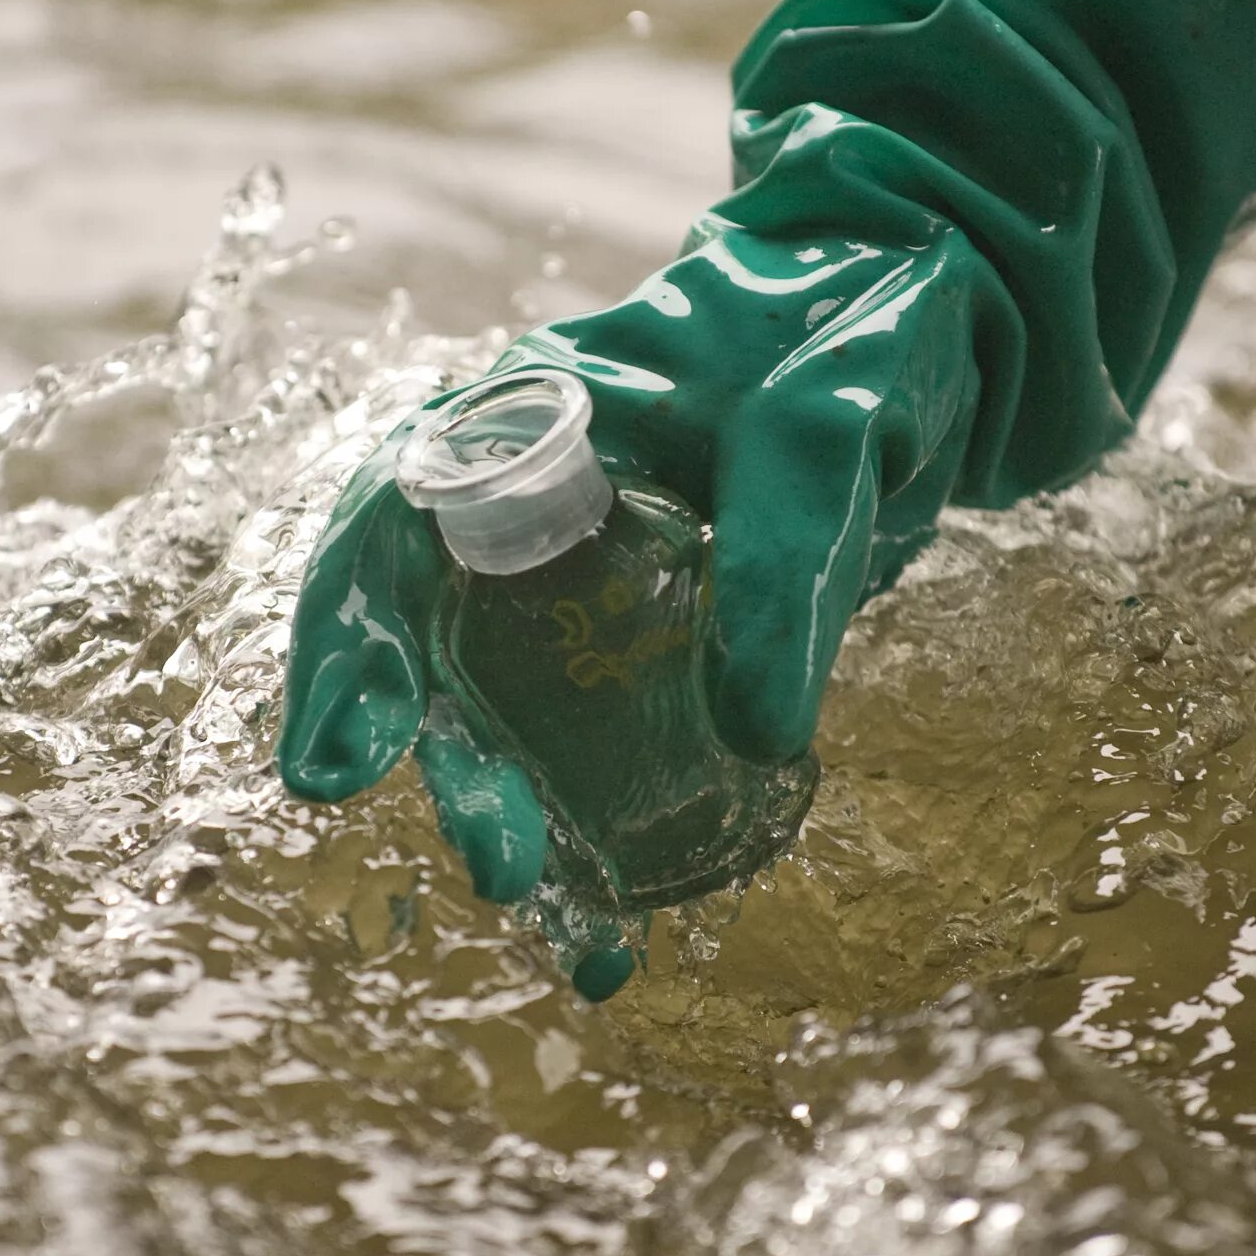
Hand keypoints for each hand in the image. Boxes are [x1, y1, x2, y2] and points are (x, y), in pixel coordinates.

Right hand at [277, 221, 992, 992]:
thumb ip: (781, 553)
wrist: (920, 314)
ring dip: (527, 825)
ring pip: (499, 714)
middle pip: (428, 646)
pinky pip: (583, 739)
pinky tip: (623, 911)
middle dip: (452, 768)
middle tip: (500, 871)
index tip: (335, 766)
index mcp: (517, 419)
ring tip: (585, 941)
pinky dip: (594, 827)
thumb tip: (757, 733)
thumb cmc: (848, 327)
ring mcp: (568, 578)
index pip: (385, 531)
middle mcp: (512, 506)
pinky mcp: (630, 636)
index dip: (346, 648)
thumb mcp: (825, 422)